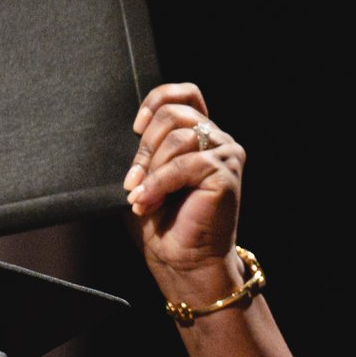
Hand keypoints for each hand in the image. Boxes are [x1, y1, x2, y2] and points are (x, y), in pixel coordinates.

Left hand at [121, 83, 246, 296]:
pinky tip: (146, 201)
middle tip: (131, 181)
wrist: (183, 263)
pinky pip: (185, 163)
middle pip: (174, 114)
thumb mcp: (146, 178)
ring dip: (150, 169)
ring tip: (140, 197)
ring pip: (178, 137)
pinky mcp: (226, 172)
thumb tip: (129, 127)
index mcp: (200, 137)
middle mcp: (218, 140)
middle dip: (144, 147)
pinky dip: (159, 183)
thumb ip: (144, 149)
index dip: (157, 100)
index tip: (135, 127)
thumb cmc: (163, 224)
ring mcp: (226, 154)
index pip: (186, 93)